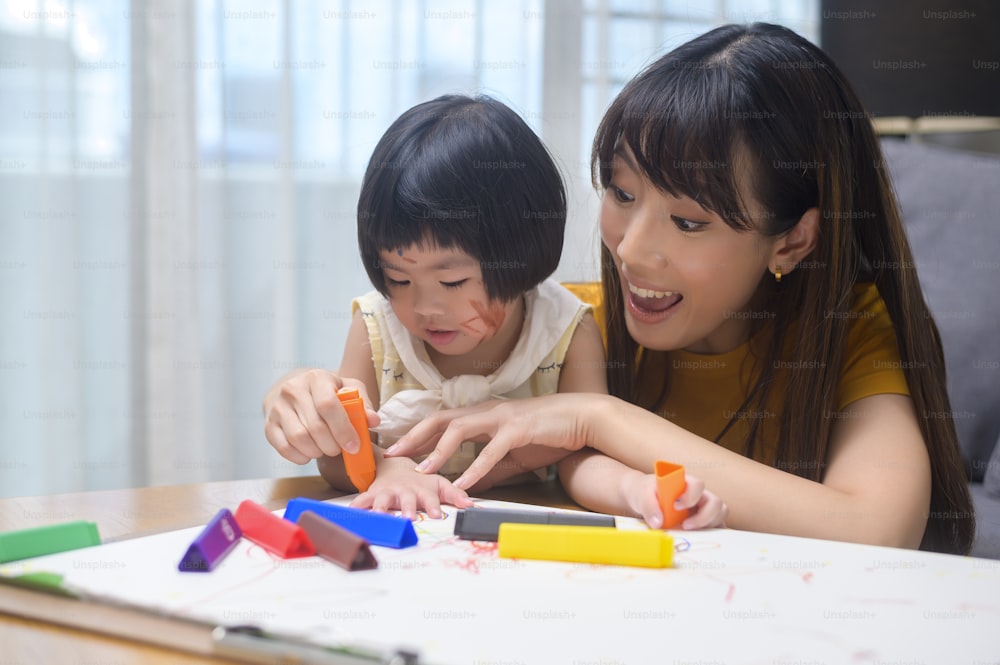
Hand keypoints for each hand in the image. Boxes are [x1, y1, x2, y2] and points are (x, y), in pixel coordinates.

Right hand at [263, 369, 378, 463]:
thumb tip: (374, 420)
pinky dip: (300, 457)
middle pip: (315, 426)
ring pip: (299, 438)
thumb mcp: (349, 390)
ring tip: (325, 449)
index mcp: (316, 378)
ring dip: (317, 451)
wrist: (296, 392)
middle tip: (340, 449)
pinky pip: (284, 448)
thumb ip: (363, 404)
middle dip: (333, 445)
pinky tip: (310, 453)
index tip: (354, 446)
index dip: (343, 429)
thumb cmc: (328, 392)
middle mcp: (293, 389)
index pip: (328, 405)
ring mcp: (278, 407)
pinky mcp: (269, 425)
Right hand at [350, 458, 473, 519]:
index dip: (433, 506)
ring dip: (381, 510)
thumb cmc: (420, 480)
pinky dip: (356, 508)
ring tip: (378, 519)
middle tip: (408, 519)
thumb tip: (472, 506)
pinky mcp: (372, 494)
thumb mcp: (439, 484)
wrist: (394, 465)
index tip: (437, 515)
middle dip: (407, 509)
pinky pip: (361, 501)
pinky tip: (350, 516)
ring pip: (383, 502)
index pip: (430, 498)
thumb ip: (455, 494)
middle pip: (406, 501)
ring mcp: (388, 493)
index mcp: (423, 490)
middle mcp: (405, 492)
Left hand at [384, 394, 596, 489]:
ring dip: (438, 449)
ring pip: (460, 429)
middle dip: (415, 436)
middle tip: (393, 455)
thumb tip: (465, 486)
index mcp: (483, 416)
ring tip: (422, 470)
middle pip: (441, 419)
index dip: (418, 434)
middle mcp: (486, 412)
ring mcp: (501, 418)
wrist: (581, 418)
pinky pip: (492, 450)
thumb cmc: (547, 434)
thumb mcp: (512, 455)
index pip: (442, 422)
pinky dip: (476, 467)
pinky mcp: (518, 429)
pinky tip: (463, 483)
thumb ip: (488, 470)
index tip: (396, 449)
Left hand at [626, 472, 727, 529]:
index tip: (676, 506)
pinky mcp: (703, 521)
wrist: (644, 498)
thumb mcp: (642, 495)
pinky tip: (696, 538)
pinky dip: (712, 534)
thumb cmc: (646, 492)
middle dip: (705, 516)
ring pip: (720, 514)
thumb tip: (658, 523)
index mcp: (685, 483)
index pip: (698, 484)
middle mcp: (699, 495)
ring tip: (687, 530)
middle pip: (716, 502)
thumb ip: (649, 506)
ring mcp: (703, 508)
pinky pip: (717, 527)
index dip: (691, 496)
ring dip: (707, 525)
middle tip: (685, 525)